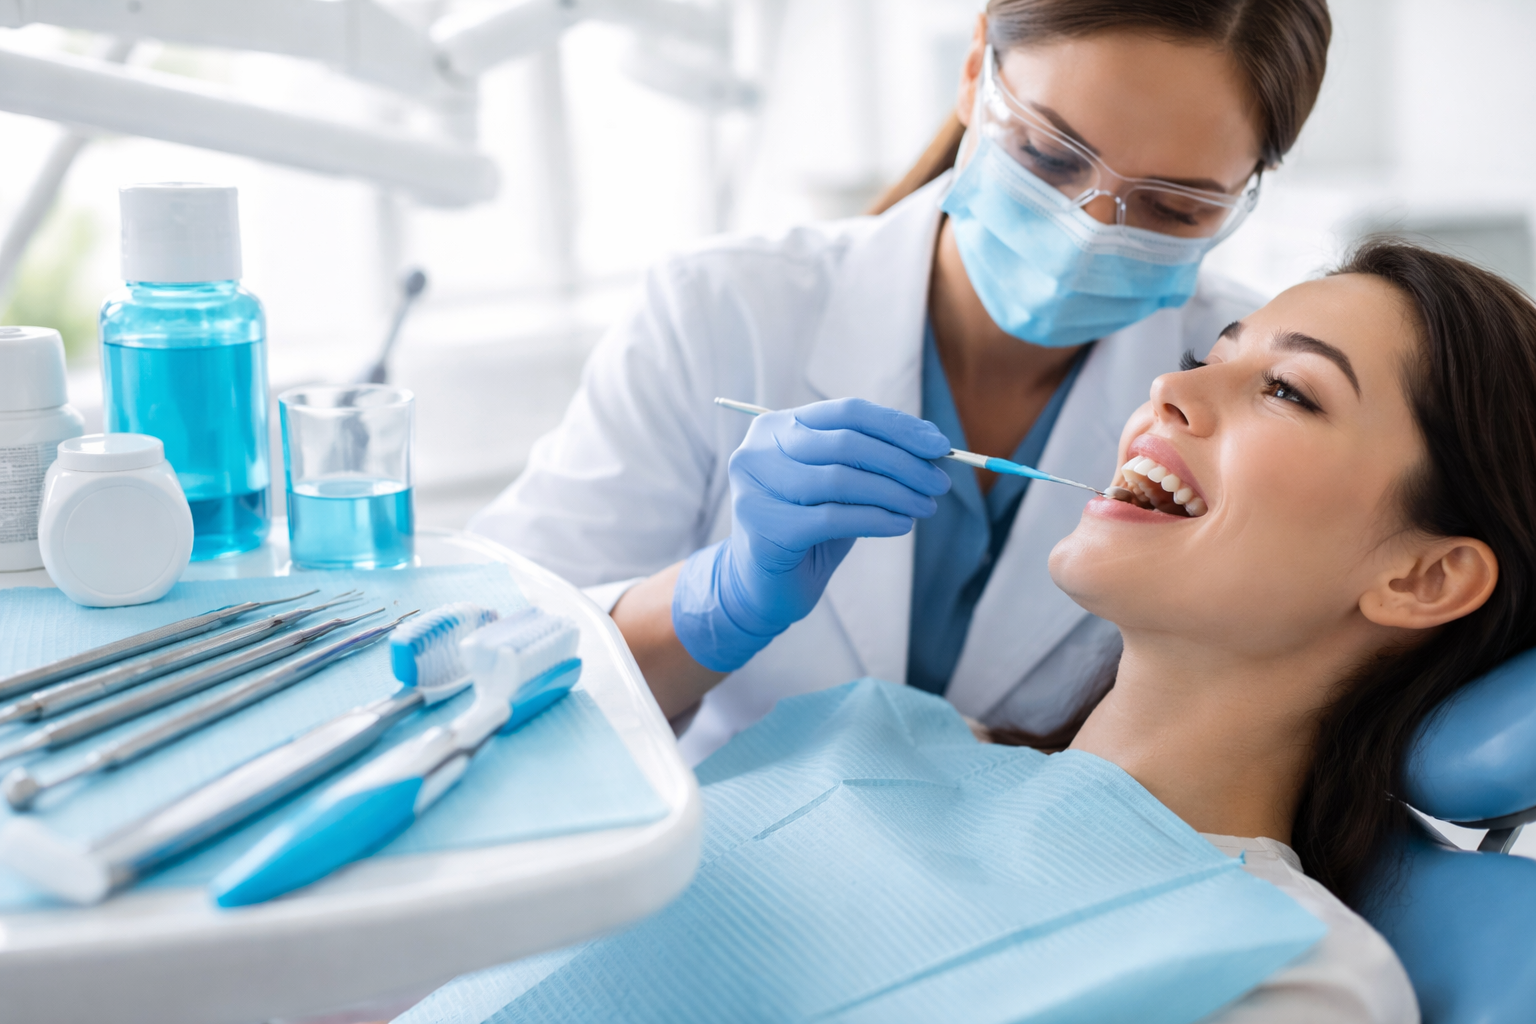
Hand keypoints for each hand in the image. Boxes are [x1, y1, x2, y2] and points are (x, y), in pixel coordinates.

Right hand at [672, 398, 951, 671]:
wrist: (765, 587)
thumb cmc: (808, 527)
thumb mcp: (840, 484)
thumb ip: (871, 458)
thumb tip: (931, 444)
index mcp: (775, 427)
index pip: (846, 412)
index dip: (898, 426)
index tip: (939, 446)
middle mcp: (757, 450)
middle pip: (846, 443)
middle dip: (902, 462)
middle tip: (939, 482)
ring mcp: (755, 489)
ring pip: (840, 480)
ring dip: (894, 492)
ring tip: (925, 506)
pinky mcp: (765, 528)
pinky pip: (834, 518)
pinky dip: (876, 520)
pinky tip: (901, 525)